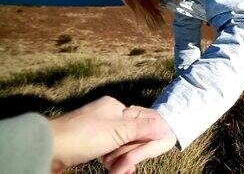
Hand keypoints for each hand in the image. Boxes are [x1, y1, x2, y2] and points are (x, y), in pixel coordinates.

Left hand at [50, 96, 168, 172]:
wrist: (46, 149)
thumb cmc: (83, 136)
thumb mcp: (118, 131)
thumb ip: (143, 129)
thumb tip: (167, 127)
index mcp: (114, 106)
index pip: (141, 120)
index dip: (145, 138)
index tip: (146, 152)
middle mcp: (106, 115)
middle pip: (131, 134)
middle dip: (131, 152)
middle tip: (126, 166)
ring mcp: (96, 130)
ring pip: (121, 145)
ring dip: (121, 159)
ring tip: (116, 170)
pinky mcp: (88, 144)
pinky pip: (109, 152)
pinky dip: (113, 161)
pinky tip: (113, 169)